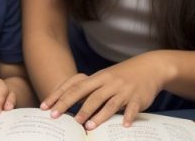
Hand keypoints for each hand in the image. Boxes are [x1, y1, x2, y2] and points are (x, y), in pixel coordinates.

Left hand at [41, 53, 168, 129]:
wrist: (149, 68)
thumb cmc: (120, 77)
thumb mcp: (102, 79)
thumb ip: (87, 90)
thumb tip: (66, 104)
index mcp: (96, 78)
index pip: (73, 87)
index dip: (58, 97)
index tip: (45, 107)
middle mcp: (108, 83)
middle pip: (88, 95)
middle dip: (71, 106)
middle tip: (58, 117)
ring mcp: (123, 90)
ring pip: (108, 103)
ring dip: (97, 115)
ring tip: (87, 127)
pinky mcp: (137, 98)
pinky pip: (132, 108)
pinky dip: (128, 117)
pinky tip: (123, 126)